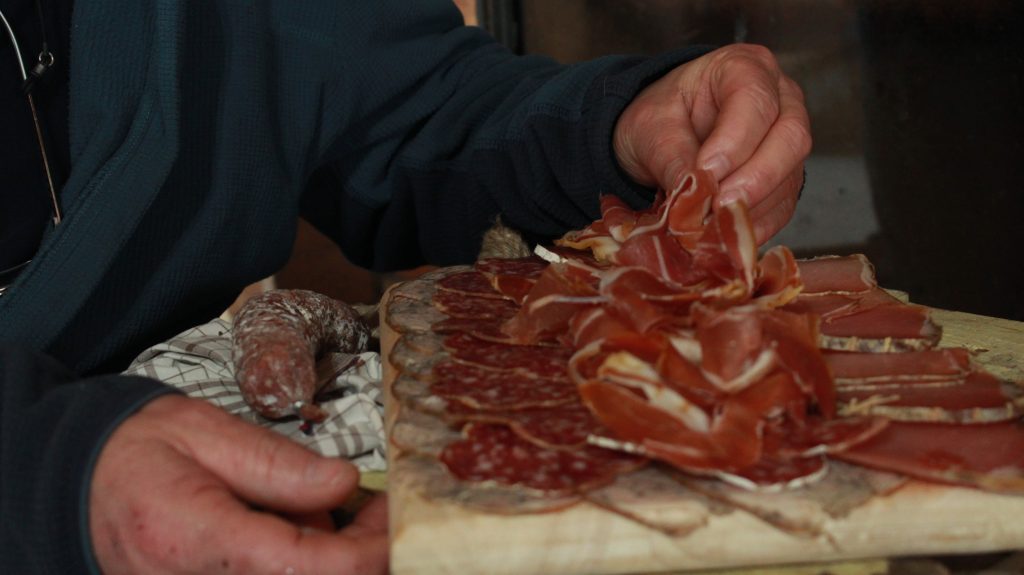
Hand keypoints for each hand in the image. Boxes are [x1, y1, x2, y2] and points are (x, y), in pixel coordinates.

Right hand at [89, 395, 387, 574]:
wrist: (78, 486)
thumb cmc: (137, 453)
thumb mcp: (207, 434)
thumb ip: (278, 465)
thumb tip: (344, 483)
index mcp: (200, 541)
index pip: (313, 570)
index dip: (371, 552)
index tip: (395, 515)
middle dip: (360, 556)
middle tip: (376, 508)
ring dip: (332, 560)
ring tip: (332, 509)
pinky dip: (304, 562)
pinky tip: (304, 529)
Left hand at [614, 43, 811, 243]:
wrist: (663, 134)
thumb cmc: (660, 117)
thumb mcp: (651, 128)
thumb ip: (672, 157)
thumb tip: (693, 198)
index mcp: (745, 67)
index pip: (755, 101)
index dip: (735, 141)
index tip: (706, 172)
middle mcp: (780, 99)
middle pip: (791, 137)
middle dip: (756, 178)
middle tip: (718, 206)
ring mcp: (788, 140)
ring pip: (791, 176)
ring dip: (753, 207)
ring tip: (714, 226)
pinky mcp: (785, 178)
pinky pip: (783, 205)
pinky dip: (756, 225)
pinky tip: (728, 236)